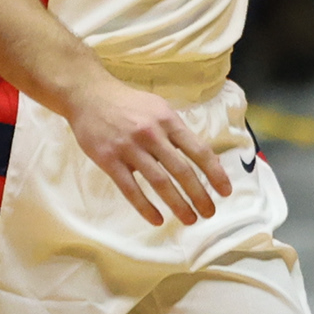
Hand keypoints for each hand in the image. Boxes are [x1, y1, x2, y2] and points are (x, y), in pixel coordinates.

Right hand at [66, 78, 224, 225]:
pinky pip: (130, 189)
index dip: (214, 173)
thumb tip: (203, 158)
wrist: (88, 94)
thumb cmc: (128, 104)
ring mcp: (129, 148)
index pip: (198, 151)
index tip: (224, 191)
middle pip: (182, 170)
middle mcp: (152, 134)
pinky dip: (145, 207)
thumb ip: (177, 132)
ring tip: (189, 219)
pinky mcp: (109, 160)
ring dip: (177, 204)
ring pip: (159, 182)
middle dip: (199, 195)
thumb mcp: (158, 109)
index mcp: (168, 121)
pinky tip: (157, 219)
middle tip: (209, 212)